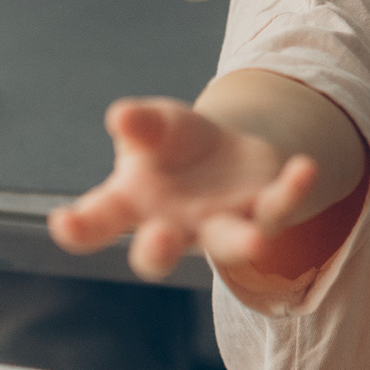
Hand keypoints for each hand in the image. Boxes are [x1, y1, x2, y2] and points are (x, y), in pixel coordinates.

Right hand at [48, 97, 319, 281]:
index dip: (79, 228)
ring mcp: (219, 225)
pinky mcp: (263, 212)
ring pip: (227, 244)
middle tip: (160, 238)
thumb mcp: (155, 124)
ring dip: (241, 243)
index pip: (98, 223)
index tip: (64, 222)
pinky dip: (292, 190)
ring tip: (258, 240)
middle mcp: (172, 226)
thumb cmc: (175, 145)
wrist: (228, 155)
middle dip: (157, 250)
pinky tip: (304, 168)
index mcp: (132, 205)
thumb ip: (141, 124)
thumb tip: (122, 116)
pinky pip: (279, 206)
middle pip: (157, 254)